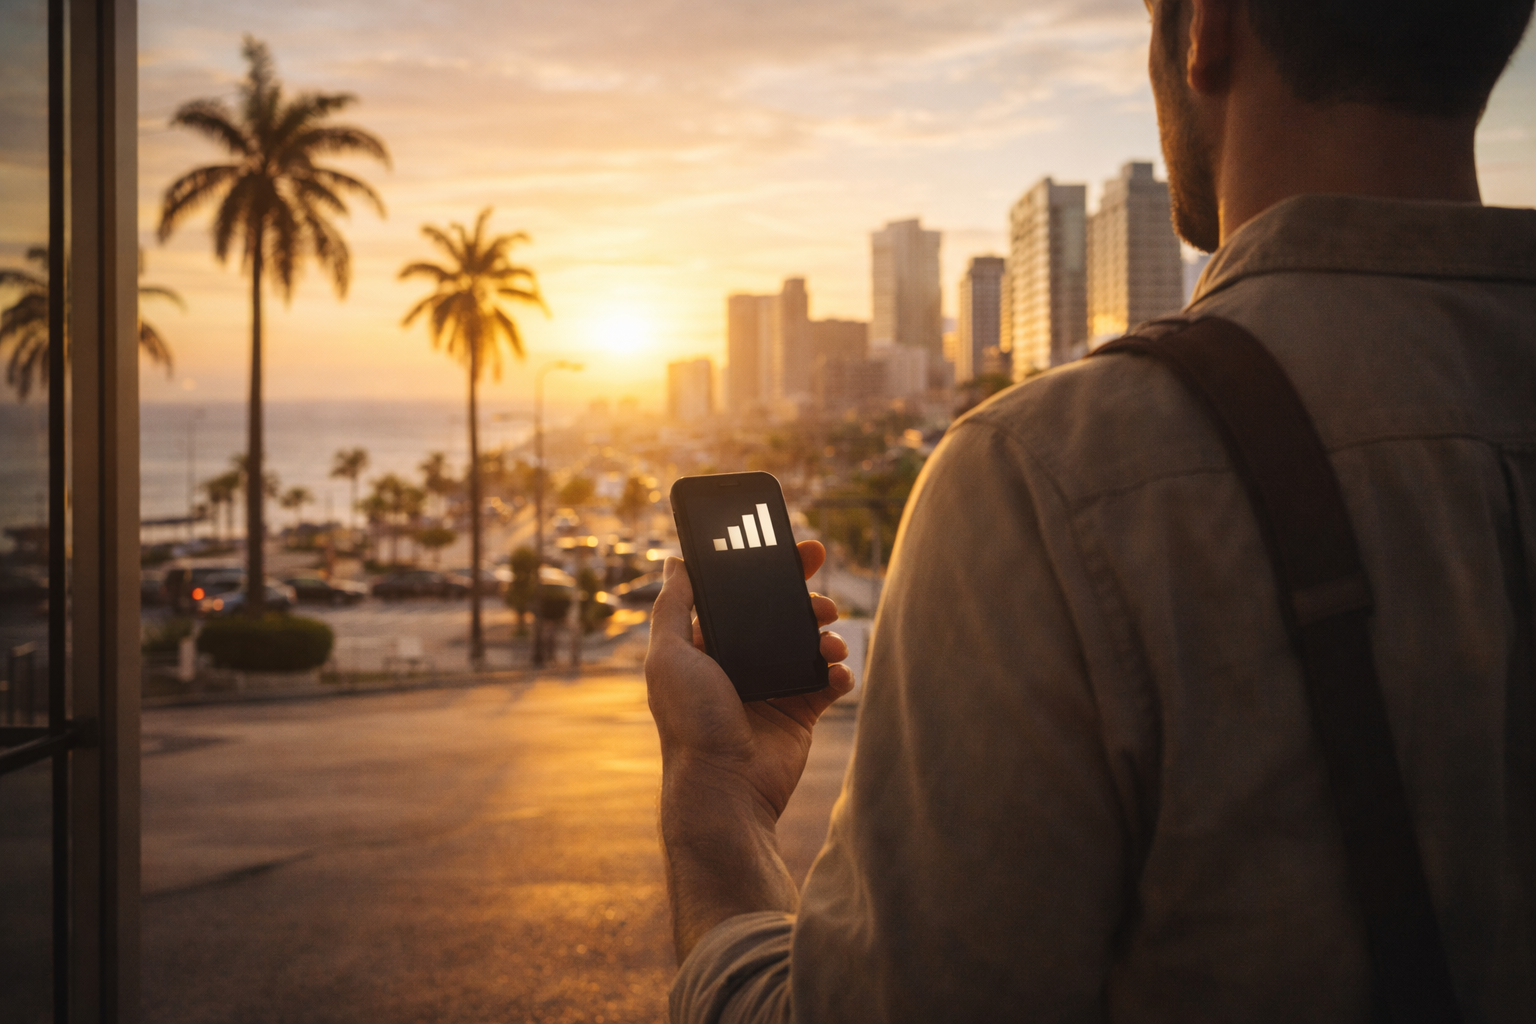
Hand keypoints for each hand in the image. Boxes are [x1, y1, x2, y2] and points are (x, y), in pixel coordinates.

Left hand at [646, 540, 853, 821]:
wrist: (725, 787)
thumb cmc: (690, 722)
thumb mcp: (668, 655)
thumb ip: (672, 607)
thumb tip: (675, 561)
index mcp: (708, 647)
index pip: (738, 598)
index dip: (763, 571)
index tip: (789, 549)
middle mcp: (740, 665)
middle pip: (779, 616)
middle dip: (804, 596)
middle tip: (822, 586)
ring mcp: (773, 688)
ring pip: (809, 644)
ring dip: (826, 632)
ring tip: (829, 635)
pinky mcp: (799, 713)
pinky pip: (828, 682)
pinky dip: (838, 672)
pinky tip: (836, 672)